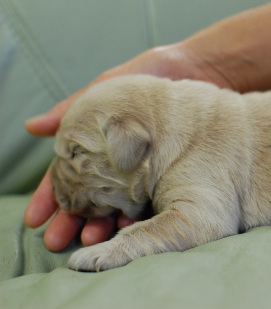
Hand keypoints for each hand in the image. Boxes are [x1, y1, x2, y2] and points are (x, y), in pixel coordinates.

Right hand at [24, 43, 232, 251]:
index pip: (67, 175)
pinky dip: (137, 214)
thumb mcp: (110, 87)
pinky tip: (130, 226)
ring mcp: (141, 169)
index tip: (36, 219)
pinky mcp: (166, 173)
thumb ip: (74, 107)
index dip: (50, 196)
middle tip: (57, 240)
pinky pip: (149, 199)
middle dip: (71, 218)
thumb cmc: (150, 75)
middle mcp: (117, 159)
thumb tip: (32, 127)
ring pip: (116, 203)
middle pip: (88, 196)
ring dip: (101, 222)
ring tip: (92, 237)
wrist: (196, 72)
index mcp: (98, 141)